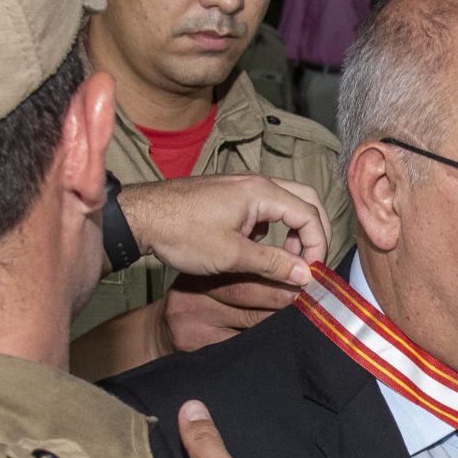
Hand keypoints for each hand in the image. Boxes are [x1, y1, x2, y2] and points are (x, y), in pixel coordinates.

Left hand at [117, 173, 328, 284]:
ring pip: (286, 204)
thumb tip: (306, 275)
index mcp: (262, 192)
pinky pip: (265, 208)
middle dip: (313, 233)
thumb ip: (274, 264)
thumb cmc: (181, 232)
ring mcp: (242, 187)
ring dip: (293, 231)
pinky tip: (258, 251)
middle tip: (310, 262)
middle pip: (305, 201)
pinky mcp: (230, 196)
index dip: (317, 246)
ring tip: (284, 261)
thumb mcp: (232, 255)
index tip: (310, 273)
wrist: (141, 218)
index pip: (309, 215)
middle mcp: (256, 183)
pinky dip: (273, 228)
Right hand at [162, 274, 298, 352]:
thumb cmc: (198, 301)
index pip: (244, 270)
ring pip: (248, 322)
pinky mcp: (196, 347)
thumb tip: (294, 262)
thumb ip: (247, 270)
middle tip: (308, 299)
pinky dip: (264, 344)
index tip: (304, 277)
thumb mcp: (213, 278)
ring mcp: (192, 324)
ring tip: (301, 319)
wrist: (160, 333)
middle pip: (246, 294)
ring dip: (279, 321)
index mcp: (201, 273)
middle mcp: (193, 295)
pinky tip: (279, 342)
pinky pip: (240, 346)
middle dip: (282, 296)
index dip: (277, 273)